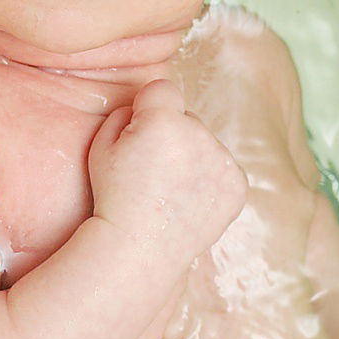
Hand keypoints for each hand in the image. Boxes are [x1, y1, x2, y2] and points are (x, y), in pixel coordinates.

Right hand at [88, 79, 246, 268]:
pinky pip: (223, 168)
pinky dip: (211, 179)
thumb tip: (143, 106)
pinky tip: (189, 200)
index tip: (141, 130)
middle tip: (153, 169)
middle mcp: (198, 134)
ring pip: (206, 144)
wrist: (139, 248)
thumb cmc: (114, 196)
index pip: (162, 90)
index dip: (148, 108)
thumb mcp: (101, 146)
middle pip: (187, 118)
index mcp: (163, 120)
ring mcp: (222, 160)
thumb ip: (123, 114)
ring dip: (193, 157)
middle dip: (173, 134)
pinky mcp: (237, 184)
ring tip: (171, 189)